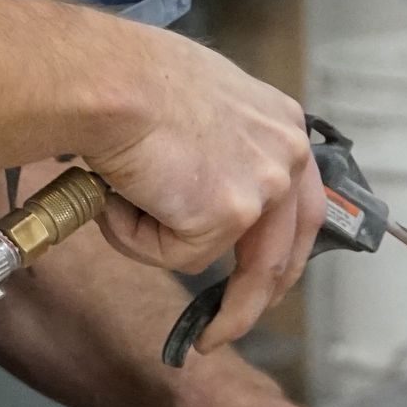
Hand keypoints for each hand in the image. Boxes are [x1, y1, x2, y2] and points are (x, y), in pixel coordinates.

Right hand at [79, 17, 322, 353]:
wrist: (106, 79)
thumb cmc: (127, 77)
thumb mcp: (193, 106)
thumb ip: (213, 148)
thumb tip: (187, 187)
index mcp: (282, 123)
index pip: (300, 199)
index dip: (283, 245)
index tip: (268, 276)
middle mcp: (287, 152)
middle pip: (290, 244)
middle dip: (264, 297)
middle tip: (235, 326)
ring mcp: (263, 186)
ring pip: (244, 269)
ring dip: (221, 308)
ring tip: (196, 329)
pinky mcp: (229, 214)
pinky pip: (178, 256)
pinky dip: (139, 239)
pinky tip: (119, 199)